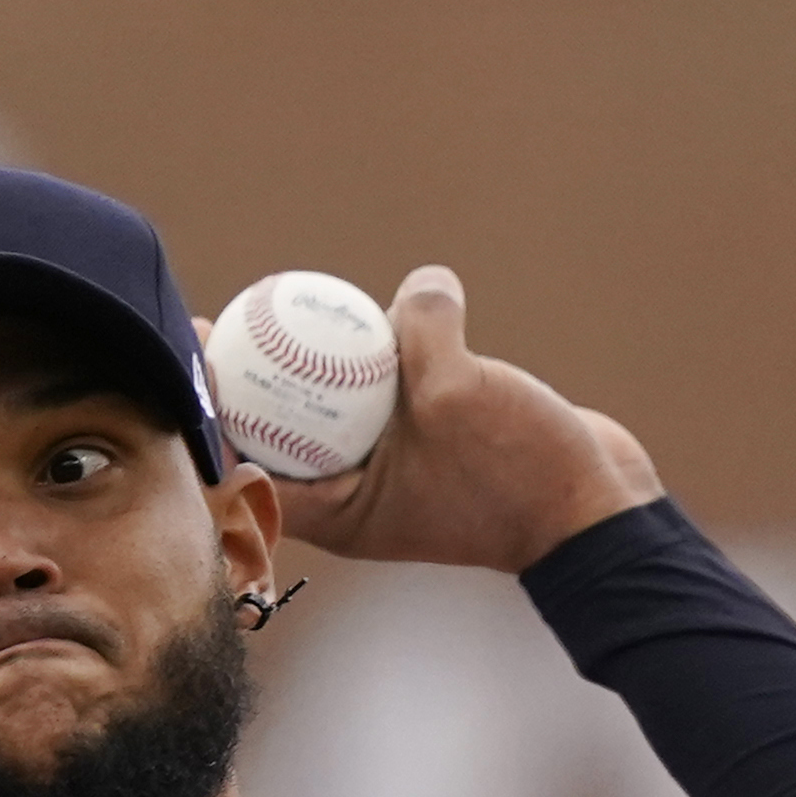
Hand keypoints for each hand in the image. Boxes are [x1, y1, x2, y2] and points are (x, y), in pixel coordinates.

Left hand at [225, 265, 661, 573]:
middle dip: (259, 379)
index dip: (219, 411)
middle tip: (231, 317)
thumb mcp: (455, 393)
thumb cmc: (517, 474)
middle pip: (288, 430)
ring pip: (344, 406)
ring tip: (298, 303)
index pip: (254, 461)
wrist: (596, 511)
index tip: (198, 358)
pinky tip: (393, 310)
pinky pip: (395, 390)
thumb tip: (418, 285)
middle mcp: (359, 492)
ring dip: (330, 362)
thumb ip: (420, 332)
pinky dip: (392, 355)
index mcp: (340, 510)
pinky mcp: (436, 438)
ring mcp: (397, 467)